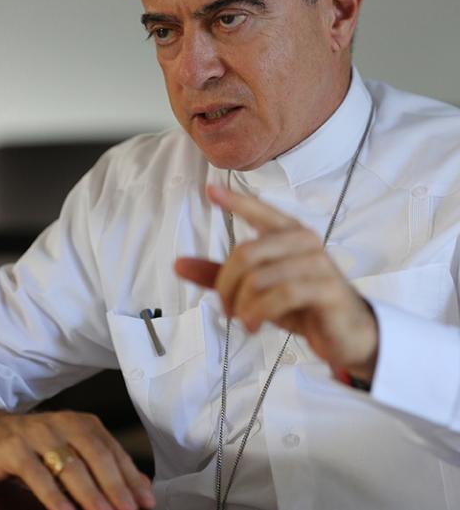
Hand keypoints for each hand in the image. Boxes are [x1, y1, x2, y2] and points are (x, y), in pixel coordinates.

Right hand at [0, 408, 154, 509]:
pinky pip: (38, 475)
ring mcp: (40, 435)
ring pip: (71, 467)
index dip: (131, 477)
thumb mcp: (71, 451)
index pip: (114, 451)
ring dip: (91, 494)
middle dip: (117, 487)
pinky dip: (54, 496)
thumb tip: (140, 486)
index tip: (146, 501)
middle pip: (98, 457)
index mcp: (83, 423)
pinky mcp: (16, 449)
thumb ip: (103, 465)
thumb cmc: (33, 446)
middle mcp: (65, 424)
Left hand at [175, 184, 377, 382]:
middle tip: (226, 309)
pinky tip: (254, 325)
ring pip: (259, 277)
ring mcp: (318, 263)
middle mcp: (304, 241)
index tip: (210, 190)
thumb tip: (178, 264)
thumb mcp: (257, 289)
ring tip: (244, 320)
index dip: (235, 200)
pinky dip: (258, 314)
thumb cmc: (300, 304)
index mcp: (288, 233)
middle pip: (245, 253)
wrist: (345, 334)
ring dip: (242, 305)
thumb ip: (220, 276)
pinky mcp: (326, 289)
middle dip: (226, 286)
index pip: (259, 211)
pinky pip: (281, 296)